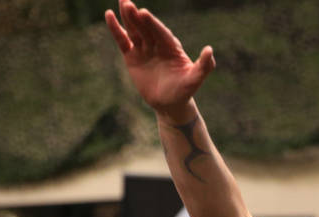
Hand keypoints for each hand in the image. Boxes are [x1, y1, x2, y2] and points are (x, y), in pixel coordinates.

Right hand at [105, 0, 215, 114]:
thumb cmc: (184, 91)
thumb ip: (204, 66)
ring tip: (122, 2)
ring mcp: (144, 48)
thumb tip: (209, 50)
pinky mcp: (132, 55)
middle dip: (137, 16)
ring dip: (127, 17)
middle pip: (146, 27)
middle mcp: (157, 44)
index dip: (152, 23)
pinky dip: (116, 29)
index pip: (160, 32)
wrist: (169, 104)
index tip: (143, 13)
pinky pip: (123, 40)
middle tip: (128, 3)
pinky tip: (109, 15)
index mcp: (171, 46)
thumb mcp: (195, 79)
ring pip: (134, 30)